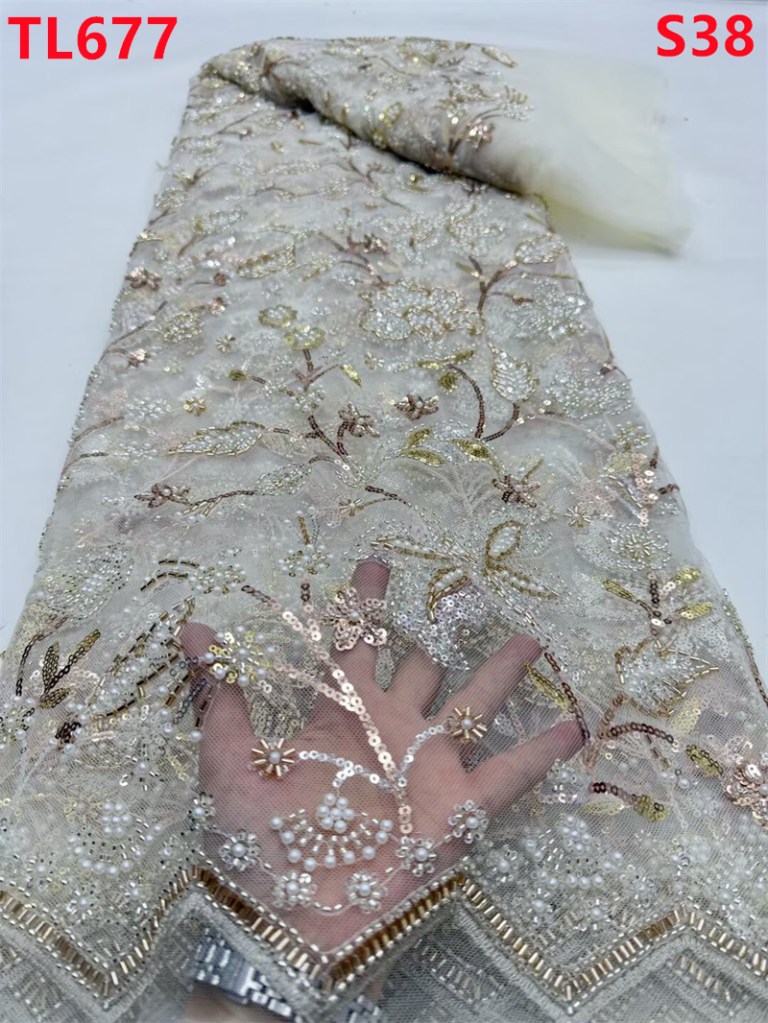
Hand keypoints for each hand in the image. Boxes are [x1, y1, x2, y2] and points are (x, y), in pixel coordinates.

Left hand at [180, 558, 583, 949]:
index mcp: (338, 715)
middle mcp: (389, 731)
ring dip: (501, 674)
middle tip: (469, 590)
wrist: (288, 926)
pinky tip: (574, 728)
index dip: (364, 603)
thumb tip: (191, 627)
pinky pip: (509, 776)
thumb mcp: (228, 761)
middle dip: (445, 630)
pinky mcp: (456, 810)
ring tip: (531, 640)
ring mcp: (426, 768)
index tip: (376, 562)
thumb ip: (220, 693)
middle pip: (424, 666)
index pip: (354, 642)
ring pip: (474, 706)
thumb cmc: (254, 844)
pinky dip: (541, 753)